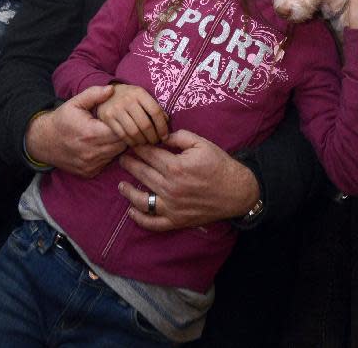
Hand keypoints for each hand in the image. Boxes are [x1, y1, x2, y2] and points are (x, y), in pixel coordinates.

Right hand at [25, 86, 124, 176]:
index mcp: (90, 134)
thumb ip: (94, 94)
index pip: (120, 131)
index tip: (122, 116)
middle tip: (120, 124)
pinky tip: (103, 144)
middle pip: (121, 144)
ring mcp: (90, 165)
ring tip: (111, 132)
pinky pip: (107, 163)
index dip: (124, 123)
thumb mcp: (75, 102)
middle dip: (124, 134)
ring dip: (117, 144)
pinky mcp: (89, 172)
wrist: (43, 141)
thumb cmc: (62, 119)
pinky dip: (108, 154)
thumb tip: (112, 89)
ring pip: (116, 155)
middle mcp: (91, 153)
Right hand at [97, 83, 168, 145]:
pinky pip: (122, 135)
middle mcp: (128, 100)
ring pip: (134, 132)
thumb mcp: (142, 96)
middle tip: (155, 142)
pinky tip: (135, 143)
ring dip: (142, 141)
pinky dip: (131, 142)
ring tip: (146, 143)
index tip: (165, 136)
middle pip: (145, 124)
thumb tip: (167, 123)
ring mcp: (116, 109)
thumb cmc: (130, 96)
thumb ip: (154, 107)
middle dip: (153, 137)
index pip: (155, 111)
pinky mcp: (107, 117)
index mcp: (139, 92)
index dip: (162, 126)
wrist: (107, 93)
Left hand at [118, 129, 259, 231]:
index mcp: (176, 166)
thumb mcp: (202, 143)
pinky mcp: (176, 221)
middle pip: (143, 174)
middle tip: (121, 158)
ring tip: (121, 184)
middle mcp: (170, 187)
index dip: (138, 148)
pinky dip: (140, 218)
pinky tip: (131, 211)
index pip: (149, 154)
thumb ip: (179, 137)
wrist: (236, 191)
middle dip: (129, 164)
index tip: (130, 143)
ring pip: (143, 199)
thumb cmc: (219, 165)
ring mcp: (172, 206)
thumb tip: (161, 136)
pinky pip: (153, 223)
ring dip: (128, 192)